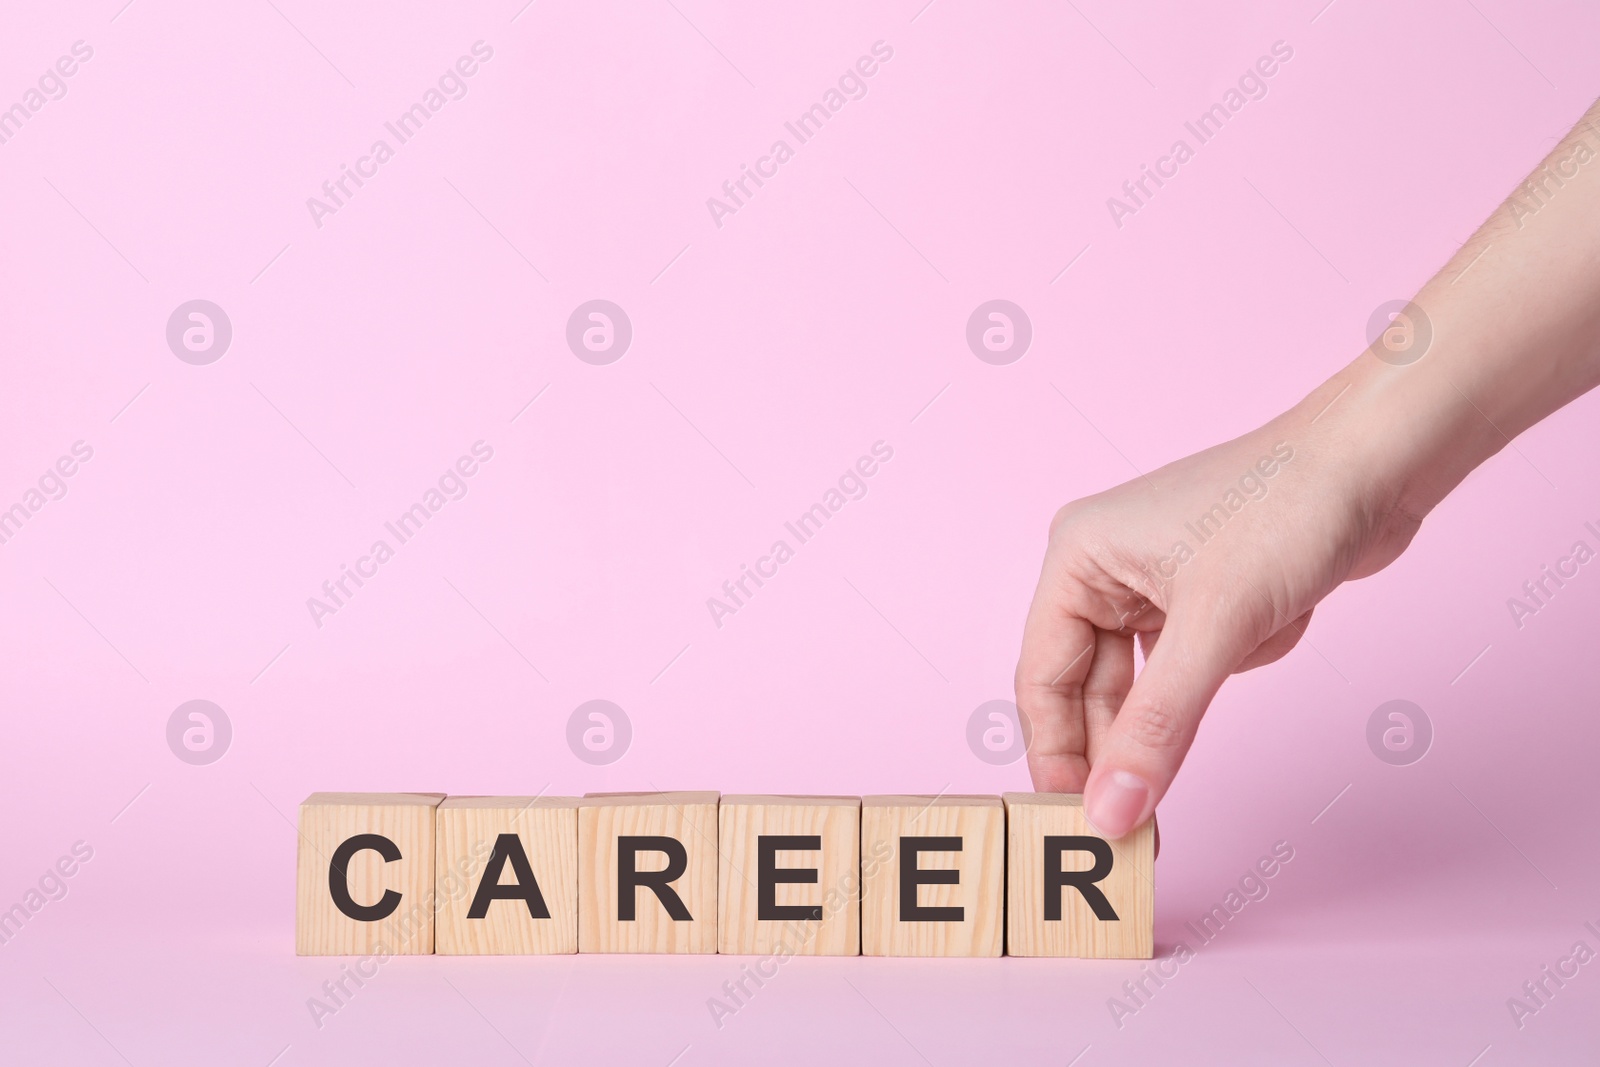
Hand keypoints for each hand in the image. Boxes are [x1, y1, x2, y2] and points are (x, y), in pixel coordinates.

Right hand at [1014, 403, 1423, 838]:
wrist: (1379, 460)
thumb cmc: (1287, 508)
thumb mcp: (1216, 628)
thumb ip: (1157, 727)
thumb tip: (1113, 812)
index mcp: (1077, 558)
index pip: (1042, 678)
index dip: (1056, 754)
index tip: (1076, 825)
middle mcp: (1104, 570)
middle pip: (1089, 690)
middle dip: (1120, 749)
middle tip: (1135, 826)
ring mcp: (1153, 584)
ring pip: (1147, 687)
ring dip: (1188, 703)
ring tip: (1216, 713)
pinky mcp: (1202, 597)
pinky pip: (1195, 669)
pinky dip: (1233, 667)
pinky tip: (1273, 627)